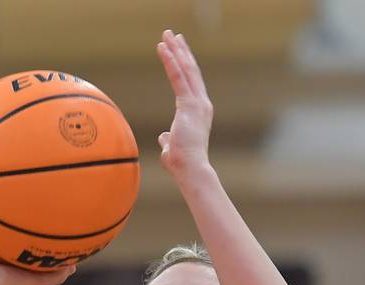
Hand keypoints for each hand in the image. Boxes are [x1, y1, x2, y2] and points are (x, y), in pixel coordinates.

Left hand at [155, 29, 212, 177]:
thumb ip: (169, 139)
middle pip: (191, 71)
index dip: (184, 64)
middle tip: (173, 34)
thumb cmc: (182, 163)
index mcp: (199, 112)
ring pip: (186, 69)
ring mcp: (198, 103)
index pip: (190, 83)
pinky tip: (162, 47)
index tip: (178, 50)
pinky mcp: (189, 105)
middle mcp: (202, 104)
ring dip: (176, 50)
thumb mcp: (172, 147)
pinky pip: (178, 77)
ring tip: (167, 34)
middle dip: (181, 51)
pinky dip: (170, 60)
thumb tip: (163, 137)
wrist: (190, 170)